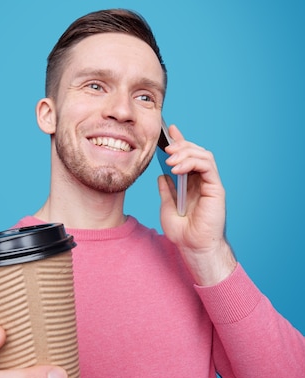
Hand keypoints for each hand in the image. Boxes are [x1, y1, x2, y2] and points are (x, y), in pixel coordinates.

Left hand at [158, 124, 236, 285]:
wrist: (193, 247)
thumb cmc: (183, 232)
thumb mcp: (167, 207)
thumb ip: (165, 190)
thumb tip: (161, 175)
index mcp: (191, 183)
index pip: (187, 157)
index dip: (180, 142)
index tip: (169, 130)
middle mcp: (203, 181)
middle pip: (196, 152)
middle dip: (181, 145)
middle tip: (165, 148)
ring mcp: (210, 183)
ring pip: (203, 155)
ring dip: (185, 153)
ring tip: (170, 159)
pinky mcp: (216, 188)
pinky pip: (207, 166)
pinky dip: (192, 162)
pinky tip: (177, 168)